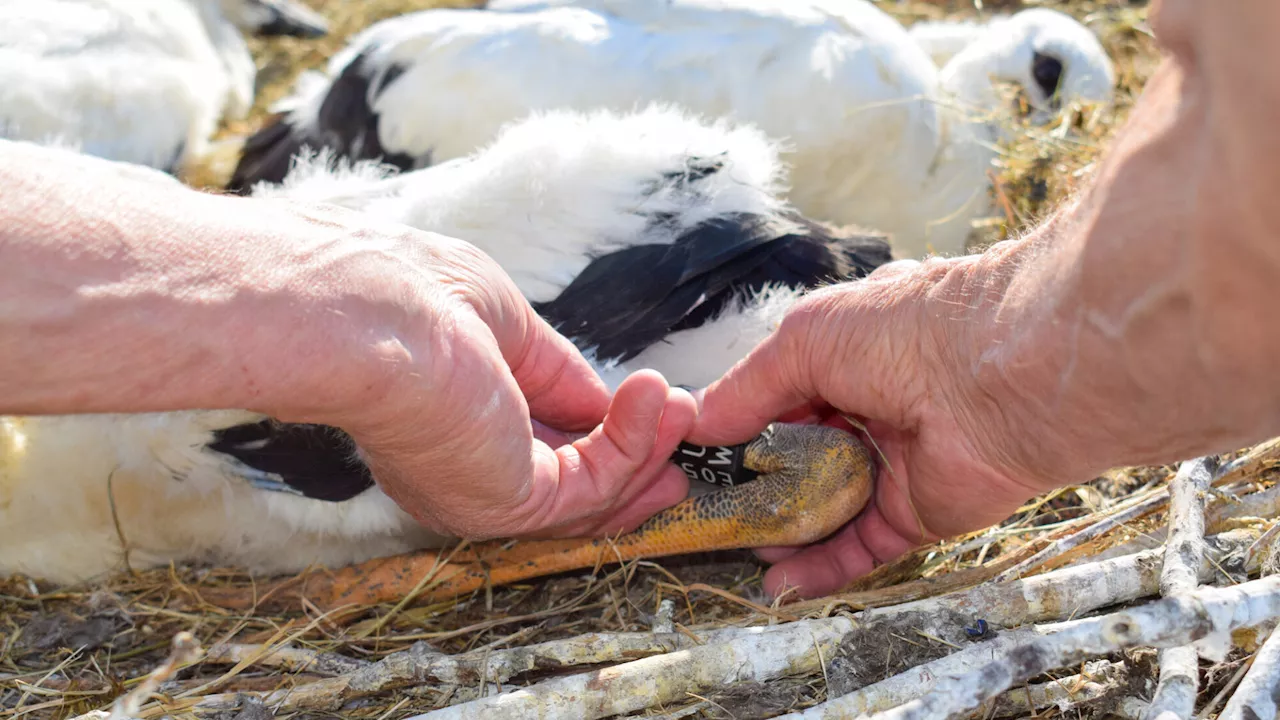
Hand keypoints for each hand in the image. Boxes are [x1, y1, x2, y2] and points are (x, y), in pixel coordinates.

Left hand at [0, 135, 697, 543]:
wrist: (368, 316)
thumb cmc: (411, 297)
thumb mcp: (502, 322)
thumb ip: (550, 368)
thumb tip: (599, 396)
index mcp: (452, 431)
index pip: (538, 445)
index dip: (598, 430)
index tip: (649, 408)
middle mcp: (466, 476)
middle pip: (571, 486)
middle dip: (636, 461)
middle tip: (684, 430)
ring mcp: (487, 494)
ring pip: (591, 491)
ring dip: (646, 446)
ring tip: (684, 406)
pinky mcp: (510, 502)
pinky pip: (594, 480)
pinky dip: (634, 442)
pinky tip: (656, 396)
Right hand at [685, 256, 1071, 599]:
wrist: (1005, 380)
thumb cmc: (904, 335)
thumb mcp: (803, 341)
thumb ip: (748, 389)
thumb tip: (699, 425)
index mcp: (851, 353)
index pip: (782, 396)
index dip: (740, 428)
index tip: (698, 460)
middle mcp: (872, 407)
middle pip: (801, 458)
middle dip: (755, 486)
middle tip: (708, 514)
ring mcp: (894, 464)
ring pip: (826, 508)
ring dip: (781, 531)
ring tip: (736, 550)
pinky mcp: (917, 515)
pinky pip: (861, 548)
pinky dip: (819, 569)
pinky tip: (778, 583)